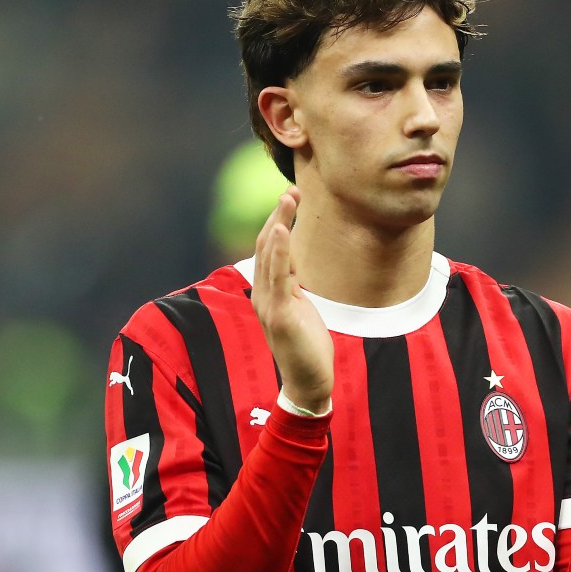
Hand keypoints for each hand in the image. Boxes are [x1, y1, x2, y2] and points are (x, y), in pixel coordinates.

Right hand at [251, 188, 334, 413]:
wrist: (309, 382)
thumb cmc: (308, 345)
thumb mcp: (301, 306)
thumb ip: (294, 283)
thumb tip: (298, 261)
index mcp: (267, 291)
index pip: (268, 248)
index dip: (277, 220)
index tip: (292, 197)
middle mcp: (262, 294)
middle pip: (265, 245)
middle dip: (277, 214)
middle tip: (293, 189)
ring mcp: (268, 304)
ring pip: (268, 255)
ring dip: (277, 223)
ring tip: (288, 198)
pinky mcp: (279, 314)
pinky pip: (276, 278)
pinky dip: (277, 252)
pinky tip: (281, 231)